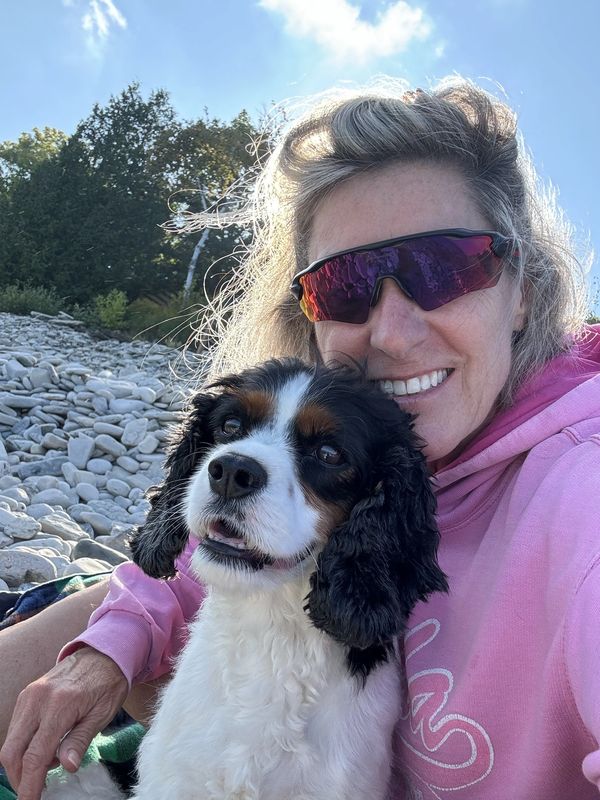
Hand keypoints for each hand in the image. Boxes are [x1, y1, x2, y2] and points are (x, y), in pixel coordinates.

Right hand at [0, 645, 127, 799]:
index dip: (30, 785)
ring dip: (22, 762)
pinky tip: (46, 747)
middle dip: (20, 778)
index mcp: (60, 705)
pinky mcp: (27, 694)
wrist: (103, 652)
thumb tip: (66, 767)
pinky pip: (16, 728)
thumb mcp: (102, 713)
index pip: (36, 755)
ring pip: (11, 741)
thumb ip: (81, 740)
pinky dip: (24, 745)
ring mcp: (29, 695)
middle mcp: (38, 699)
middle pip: (13, 752)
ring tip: (50, 764)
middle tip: (37, 790)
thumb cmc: (108, 683)